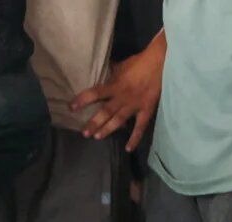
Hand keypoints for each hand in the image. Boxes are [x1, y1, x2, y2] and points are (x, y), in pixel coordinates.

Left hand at [69, 34, 165, 151]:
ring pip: (118, 120)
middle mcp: (122, 97)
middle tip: (84, 133)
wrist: (160, 63)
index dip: (82, 100)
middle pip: (105, 112)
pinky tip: (128, 148)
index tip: (71, 107)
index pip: (95, 94)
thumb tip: (101, 73)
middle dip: (94, 123)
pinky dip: (135, 138)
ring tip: (97, 137)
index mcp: (115, 85)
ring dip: (107, 129)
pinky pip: (140, 127)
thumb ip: (111, 73)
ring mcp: (134, 106)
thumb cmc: (138, 63)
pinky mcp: (146, 110)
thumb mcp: (121, 65)